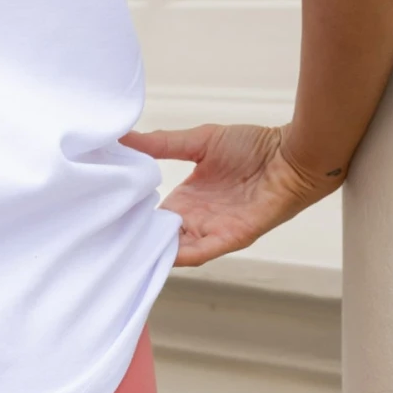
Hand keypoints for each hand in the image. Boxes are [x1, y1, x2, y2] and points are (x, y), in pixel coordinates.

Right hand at [120, 123, 340, 267]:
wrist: (292, 154)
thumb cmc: (255, 147)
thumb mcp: (199, 141)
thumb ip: (162, 143)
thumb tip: (124, 136)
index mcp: (187, 197)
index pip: (150, 215)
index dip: (129, 216)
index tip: (101, 212)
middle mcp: (197, 218)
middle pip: (159, 237)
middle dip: (135, 239)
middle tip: (102, 237)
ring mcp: (213, 230)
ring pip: (175, 250)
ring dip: (152, 250)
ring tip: (123, 247)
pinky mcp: (231, 237)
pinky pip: (202, 252)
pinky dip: (180, 256)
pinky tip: (160, 254)